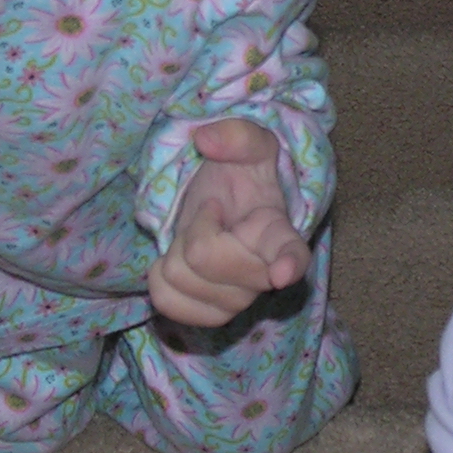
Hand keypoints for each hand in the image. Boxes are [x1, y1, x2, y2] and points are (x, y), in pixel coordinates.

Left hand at [149, 116, 309, 325]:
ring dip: (176, 251)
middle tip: (209, 213)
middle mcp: (264, 275)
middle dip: (193, 227)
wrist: (222, 208)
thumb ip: (236, 136)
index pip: (292, 253)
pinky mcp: (210, 316)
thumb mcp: (246, 146)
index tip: (281, 273)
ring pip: (183, 280)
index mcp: (278, 232)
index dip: (287, 264)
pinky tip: (179, 261)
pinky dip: (161, 278)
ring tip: (198, 236)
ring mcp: (238, 300)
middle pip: (206, 258)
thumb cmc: (240, 177)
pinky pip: (169, 303)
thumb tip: (205, 140)